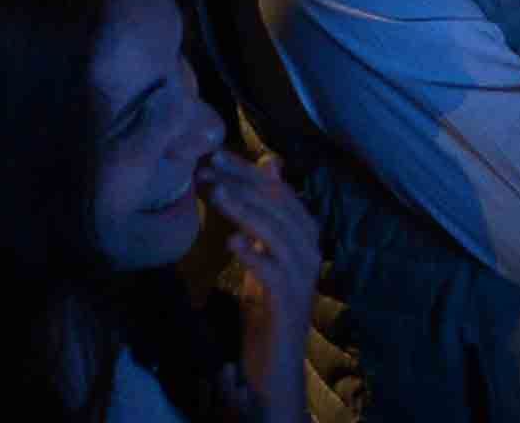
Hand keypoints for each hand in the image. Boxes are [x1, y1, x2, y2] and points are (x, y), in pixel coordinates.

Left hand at [196, 150, 319, 416]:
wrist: (274, 365)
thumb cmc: (265, 306)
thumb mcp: (263, 252)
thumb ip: (266, 211)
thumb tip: (269, 163)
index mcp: (305, 233)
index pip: (278, 190)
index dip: (247, 171)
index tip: (213, 155)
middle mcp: (310, 250)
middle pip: (278, 205)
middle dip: (243, 183)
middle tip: (209, 167)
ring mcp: (302, 276)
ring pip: (277, 233)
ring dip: (246, 211)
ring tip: (217, 195)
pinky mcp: (289, 302)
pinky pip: (273, 272)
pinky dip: (255, 254)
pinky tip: (232, 242)